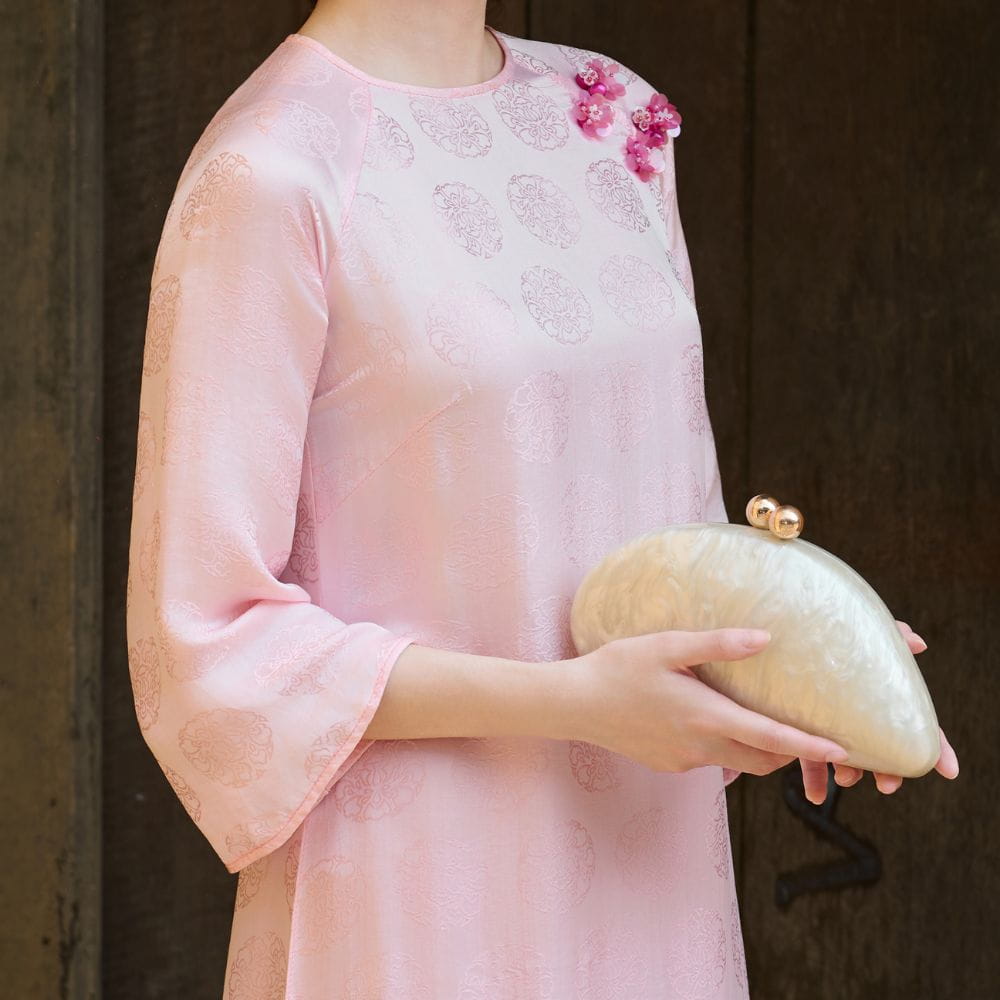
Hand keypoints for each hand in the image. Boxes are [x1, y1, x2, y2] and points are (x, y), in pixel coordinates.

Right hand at [568, 627, 850, 775]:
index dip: (808, 746)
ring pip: (734, 760)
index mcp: (705, 716)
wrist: (574, 704)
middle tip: (800, 729)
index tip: (841, 750)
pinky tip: (699, 716)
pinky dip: (718, 743)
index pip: (770, 739)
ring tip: (750, 716)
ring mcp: (683, 761)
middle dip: (787, 751)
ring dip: (752, 746)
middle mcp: (700, 746)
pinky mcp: (668, 765)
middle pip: (761, 760)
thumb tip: (765, 639)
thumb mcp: (667, 645)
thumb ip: (717, 644)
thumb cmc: (618, 668)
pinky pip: (707, 758)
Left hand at [798, 619, 959, 803]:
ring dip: (852, 771)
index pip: (913, 721)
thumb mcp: (849, 631)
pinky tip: (815, 795)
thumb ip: (885, 634)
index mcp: (874, 691)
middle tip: (886, 784)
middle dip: (888, 768)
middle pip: (882, 745)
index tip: (948, 771)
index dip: (936, 746)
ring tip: (844, 778)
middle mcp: (852, 709)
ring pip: (847, 754)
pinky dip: (814, 778)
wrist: (765, 637)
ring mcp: (825, 720)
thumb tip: (918, 642)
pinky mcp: (796, 728)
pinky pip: (807, 757)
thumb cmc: (813, 629)